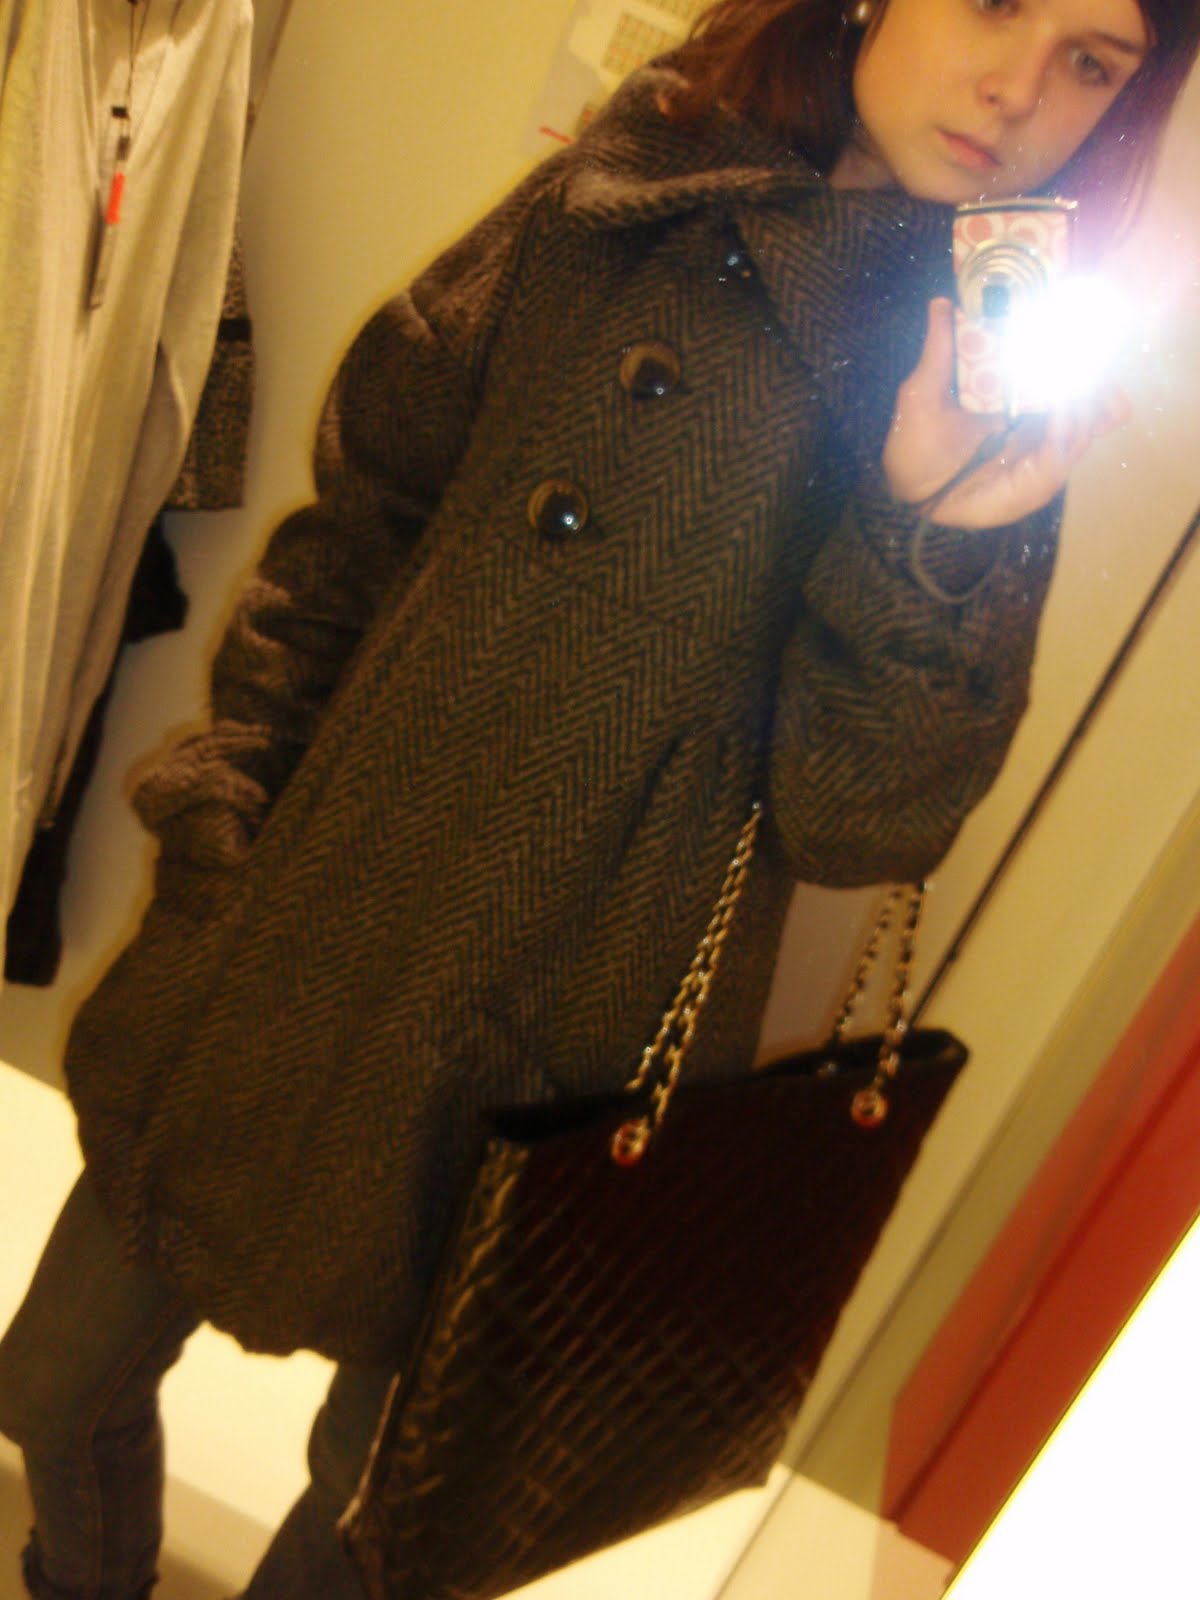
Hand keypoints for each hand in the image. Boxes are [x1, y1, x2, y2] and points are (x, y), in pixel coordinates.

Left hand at [883, 298, 1130, 528]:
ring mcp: (1044, 451)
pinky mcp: (1042, 476)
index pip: (1067, 372)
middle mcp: (1040, 424)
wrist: (911, 491)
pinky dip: (1069, 423)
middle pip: (1090, 395)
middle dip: (1099, 372)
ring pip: (1086, 418)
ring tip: (1078, 368)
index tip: (1088, 322)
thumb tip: (941, 302)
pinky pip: (1066, 447)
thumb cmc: (916, 444)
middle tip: (1095, 344)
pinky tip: (1063, 402)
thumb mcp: (924, 391)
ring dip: (1088, 392)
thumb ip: (939, 349)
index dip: (1085, 352)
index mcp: (1020, 398)